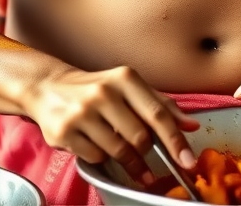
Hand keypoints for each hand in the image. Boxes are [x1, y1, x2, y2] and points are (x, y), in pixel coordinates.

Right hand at [23, 64, 199, 186]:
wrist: (48, 86)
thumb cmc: (97, 89)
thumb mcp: (129, 87)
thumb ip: (160, 104)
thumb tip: (191, 124)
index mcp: (125, 78)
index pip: (157, 113)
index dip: (175, 140)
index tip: (188, 161)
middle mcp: (103, 92)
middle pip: (140, 138)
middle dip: (147, 154)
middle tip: (147, 161)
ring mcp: (82, 112)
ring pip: (118, 151)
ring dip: (127, 162)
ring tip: (128, 161)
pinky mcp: (65, 131)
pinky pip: (96, 157)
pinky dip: (101, 157)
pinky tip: (96, 145)